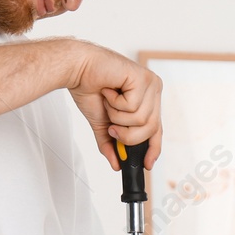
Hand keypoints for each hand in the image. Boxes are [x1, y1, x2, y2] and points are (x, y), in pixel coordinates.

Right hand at [63, 41, 161, 170]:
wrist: (77, 69)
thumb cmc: (90, 88)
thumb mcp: (102, 124)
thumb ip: (110, 143)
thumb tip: (116, 164)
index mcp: (147, 100)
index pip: (157, 129)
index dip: (153, 148)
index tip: (147, 164)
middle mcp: (153, 91)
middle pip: (151, 128)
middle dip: (127, 135)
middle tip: (112, 127)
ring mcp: (150, 83)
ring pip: (141, 119)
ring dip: (118, 116)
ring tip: (108, 101)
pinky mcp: (142, 78)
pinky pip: (133, 106)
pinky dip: (115, 103)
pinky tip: (109, 91)